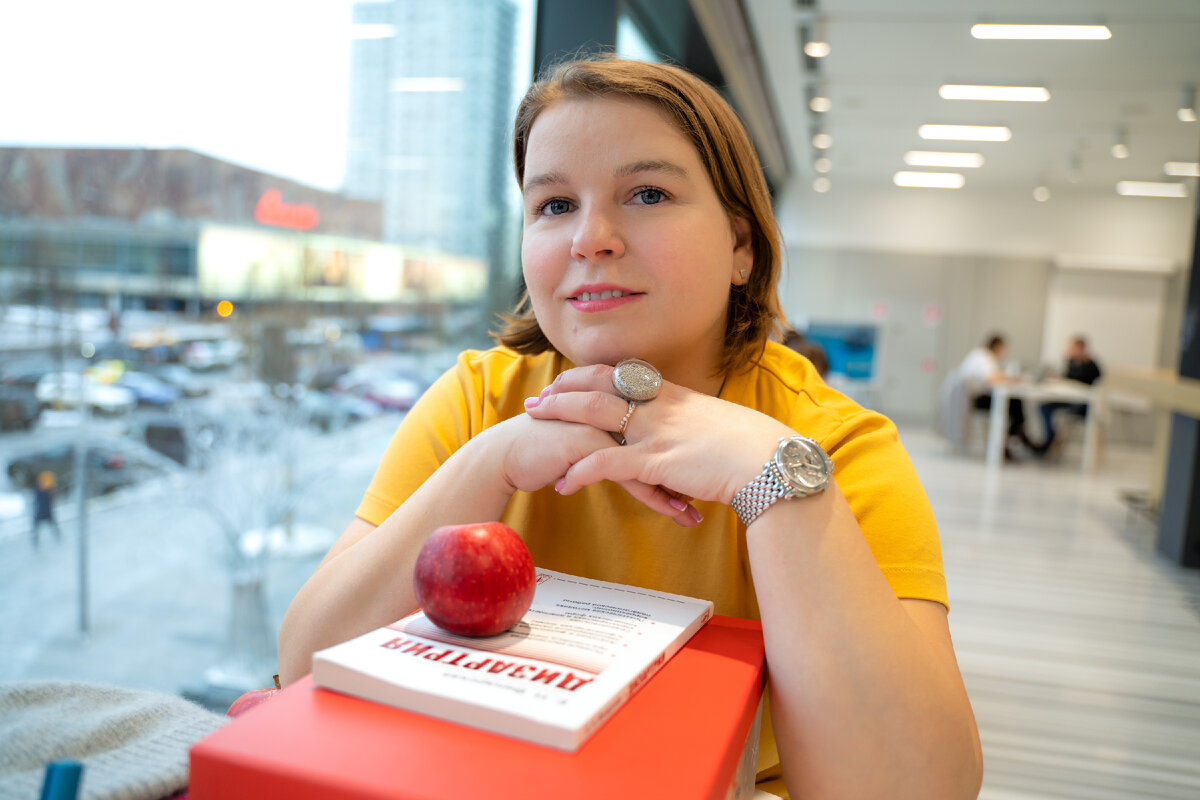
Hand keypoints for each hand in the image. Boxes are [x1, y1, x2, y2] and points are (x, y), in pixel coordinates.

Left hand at [523, 365, 794, 521]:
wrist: (772, 462)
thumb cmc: (754, 450)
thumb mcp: (719, 425)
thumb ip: (694, 424)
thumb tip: (688, 433)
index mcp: (674, 395)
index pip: (621, 373)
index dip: (589, 376)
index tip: (566, 381)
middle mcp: (660, 405)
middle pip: (599, 385)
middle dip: (562, 391)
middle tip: (535, 400)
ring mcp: (657, 430)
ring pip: (594, 413)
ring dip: (559, 417)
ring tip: (533, 426)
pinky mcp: (657, 461)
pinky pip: (606, 463)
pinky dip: (580, 471)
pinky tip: (563, 482)